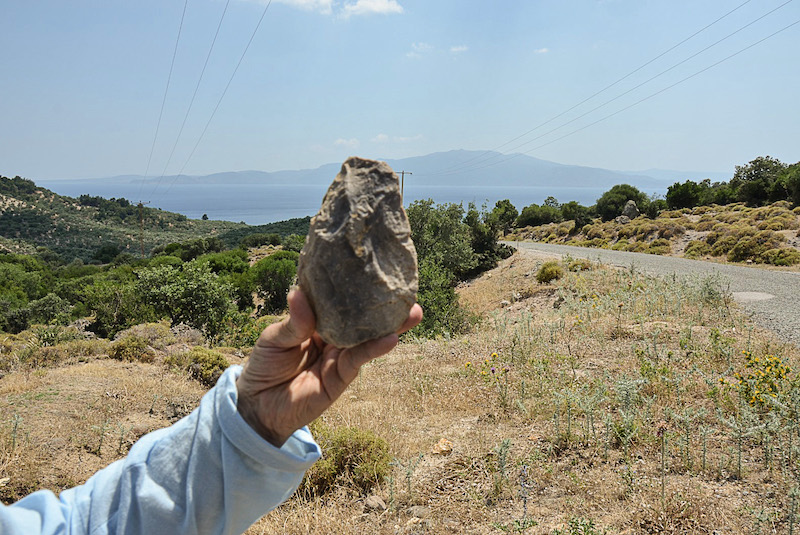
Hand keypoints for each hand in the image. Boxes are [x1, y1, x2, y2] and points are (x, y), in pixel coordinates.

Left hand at [236, 288, 422, 446]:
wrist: (257, 405)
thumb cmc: (264, 365)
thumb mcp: (273, 338)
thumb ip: (293, 322)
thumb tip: (299, 294)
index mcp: (317, 320)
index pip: (339, 300)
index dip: (356, 286)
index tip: (374, 269)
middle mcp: (333, 335)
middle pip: (362, 317)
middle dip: (384, 305)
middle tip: (407, 289)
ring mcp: (340, 355)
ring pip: (368, 337)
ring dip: (391, 325)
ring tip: (412, 311)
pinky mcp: (341, 376)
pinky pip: (359, 360)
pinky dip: (374, 349)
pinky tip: (390, 339)